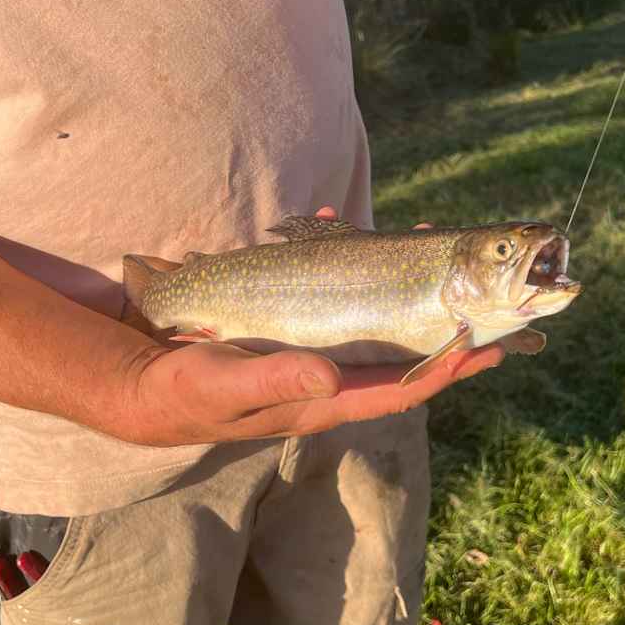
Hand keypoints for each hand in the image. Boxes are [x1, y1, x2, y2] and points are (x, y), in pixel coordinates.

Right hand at [108, 204, 504, 446]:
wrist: (137, 381)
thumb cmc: (179, 391)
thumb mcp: (222, 386)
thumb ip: (275, 380)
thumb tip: (332, 377)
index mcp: (318, 402)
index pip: (397, 390)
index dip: (444, 371)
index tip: (487, 349)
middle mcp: (322, 380)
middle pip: (396, 353)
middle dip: (437, 324)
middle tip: (474, 290)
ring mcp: (306, 354)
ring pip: (368, 320)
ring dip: (397, 285)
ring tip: (421, 242)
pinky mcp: (285, 330)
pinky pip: (328, 295)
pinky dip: (337, 257)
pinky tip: (332, 222)